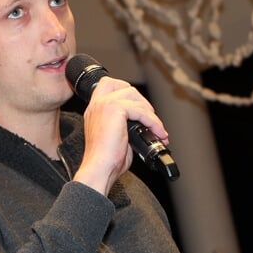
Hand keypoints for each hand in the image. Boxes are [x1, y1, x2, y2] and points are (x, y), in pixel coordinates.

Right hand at [75, 74, 167, 193]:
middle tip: (151, 119)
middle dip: (142, 101)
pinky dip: (153, 121)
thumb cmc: (106, 161)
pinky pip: (141, 110)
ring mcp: (105, 105)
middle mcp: (97, 104)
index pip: (107, 84)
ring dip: (150, 113)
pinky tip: (158, 133)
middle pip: (124, 86)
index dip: (125, 90)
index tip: (139, 106)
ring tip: (157, 129)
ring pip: (135, 96)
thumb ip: (125, 125)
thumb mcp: (115, 137)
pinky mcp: (115, 109)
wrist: (100, 169)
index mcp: (95, 110)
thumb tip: (144, 125)